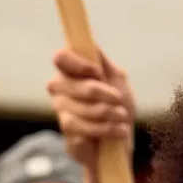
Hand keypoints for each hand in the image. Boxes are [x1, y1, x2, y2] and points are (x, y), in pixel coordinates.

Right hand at [47, 49, 134, 169]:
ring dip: (109, 114)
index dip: (79, 64)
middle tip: (119, 100)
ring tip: (122, 118)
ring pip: (82, 108)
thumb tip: (89, 43)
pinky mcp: (67, 132)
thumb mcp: (117, 78)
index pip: (60, 58)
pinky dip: (106, 129)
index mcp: (71, 71)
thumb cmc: (118, 106)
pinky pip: (82, 128)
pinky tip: (118, 131)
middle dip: (103, 94)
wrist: (121, 138)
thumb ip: (102, 61)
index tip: (98, 73)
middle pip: (75, 86)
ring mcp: (61, 110)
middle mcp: (60, 88)